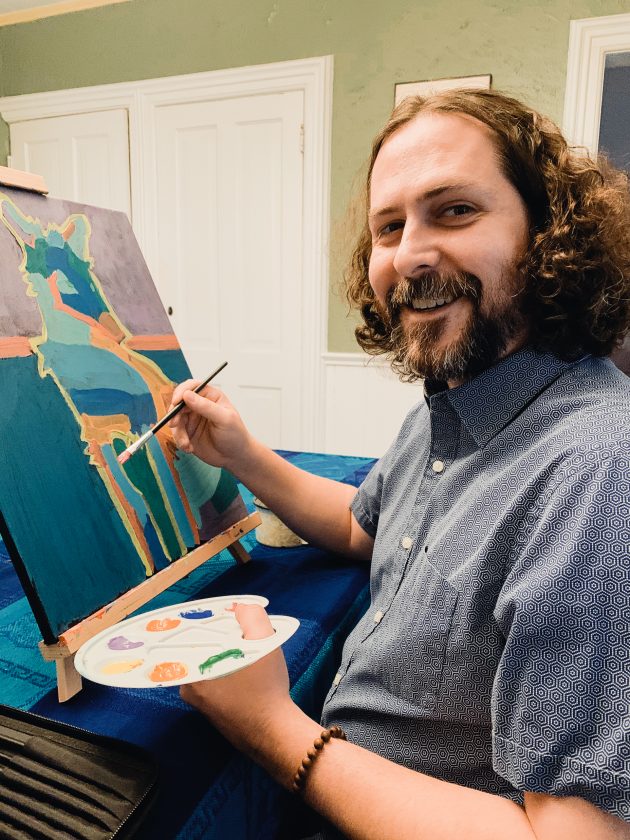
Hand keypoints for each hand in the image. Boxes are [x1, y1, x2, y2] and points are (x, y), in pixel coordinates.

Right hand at [168, 379, 252, 469]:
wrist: (235, 457)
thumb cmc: (235, 435)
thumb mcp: (224, 419)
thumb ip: (206, 407)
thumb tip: (187, 395)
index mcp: (211, 396)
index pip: (192, 386)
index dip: (182, 391)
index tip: (176, 401)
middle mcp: (199, 405)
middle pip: (179, 402)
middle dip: (174, 413)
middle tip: (174, 424)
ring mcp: (192, 419)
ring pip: (175, 418)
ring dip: (178, 432)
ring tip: (186, 443)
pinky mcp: (187, 432)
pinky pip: (176, 433)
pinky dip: (179, 441)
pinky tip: (189, 448)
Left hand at [180, 603, 312, 777]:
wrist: (275, 734)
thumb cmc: (265, 689)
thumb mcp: (264, 643)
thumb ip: (251, 617)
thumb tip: (239, 607)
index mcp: (191, 671)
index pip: (187, 636)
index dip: (204, 619)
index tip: (220, 613)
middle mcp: (188, 688)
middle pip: (199, 649)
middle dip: (217, 636)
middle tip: (238, 627)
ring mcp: (200, 703)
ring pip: (209, 665)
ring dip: (225, 653)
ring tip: (245, 644)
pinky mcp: (214, 712)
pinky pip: (216, 681)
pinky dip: (228, 670)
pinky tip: (247, 668)